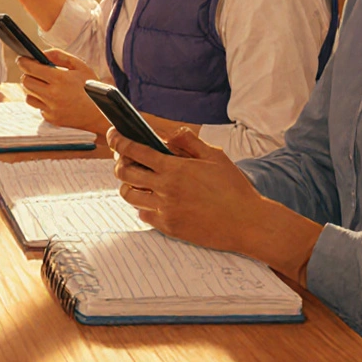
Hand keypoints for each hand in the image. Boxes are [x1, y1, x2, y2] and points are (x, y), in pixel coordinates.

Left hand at [18, 49, 110, 134]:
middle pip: (26, 81)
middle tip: (34, 72)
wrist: (102, 114)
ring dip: (33, 88)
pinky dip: (41, 101)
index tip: (22, 59)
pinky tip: (53, 98)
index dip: (23, 62)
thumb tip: (41, 53)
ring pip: (28, 95)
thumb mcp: (80, 66)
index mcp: (60, 79)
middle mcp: (53, 95)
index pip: (31, 68)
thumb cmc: (92, 88)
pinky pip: (38, 107)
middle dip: (28, 74)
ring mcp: (51, 109)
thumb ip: (60, 56)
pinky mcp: (51, 119)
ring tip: (44, 85)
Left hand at [108, 127, 265, 252]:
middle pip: (124, 172)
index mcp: (175, 168)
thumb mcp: (215, 156)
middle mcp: (165, 189)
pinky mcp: (169, 227)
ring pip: (128, 194)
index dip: (118, 139)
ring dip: (127, 184)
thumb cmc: (234, 188)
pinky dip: (143, 204)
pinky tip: (152, 199)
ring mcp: (165, 210)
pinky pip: (143, 214)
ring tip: (136, 179)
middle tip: (124, 158)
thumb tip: (166, 134)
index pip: (134, 150)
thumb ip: (188, 141)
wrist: (248, 223)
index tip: (113, 134)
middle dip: (119, 161)